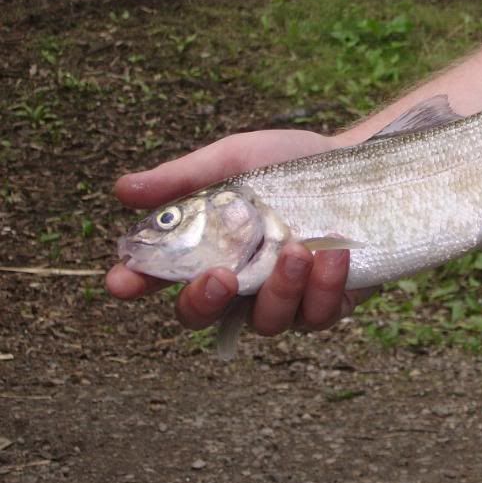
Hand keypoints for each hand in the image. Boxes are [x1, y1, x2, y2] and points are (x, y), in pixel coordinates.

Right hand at [106, 129, 374, 332]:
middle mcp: (240, 285)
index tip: (124, 280)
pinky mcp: (328, 304)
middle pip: (204, 316)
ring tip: (296, 251)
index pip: (158, 278)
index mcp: (206, 252)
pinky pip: (320, 315)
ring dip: (279, 291)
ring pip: (268, 323)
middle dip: (205, 302)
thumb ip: (186, 177)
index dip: (134, 283)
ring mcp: (285, 300)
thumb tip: (122, 189)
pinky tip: (334, 253)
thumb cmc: (287, 165)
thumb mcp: (236, 160)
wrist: (358, 164)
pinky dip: (326, 287)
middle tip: (221, 276)